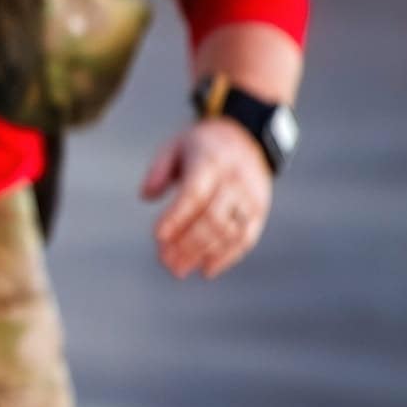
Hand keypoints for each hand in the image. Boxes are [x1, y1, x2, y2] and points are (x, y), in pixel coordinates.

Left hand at [140, 117, 272, 278]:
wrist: (247, 137)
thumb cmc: (201, 145)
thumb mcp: (175, 146)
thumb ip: (158, 169)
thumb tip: (145, 196)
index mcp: (211, 162)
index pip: (194, 194)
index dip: (176, 217)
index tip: (158, 236)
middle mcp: (235, 180)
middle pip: (212, 218)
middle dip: (187, 243)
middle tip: (165, 261)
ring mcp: (251, 196)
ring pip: (230, 231)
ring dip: (203, 253)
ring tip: (178, 269)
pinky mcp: (260, 209)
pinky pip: (247, 237)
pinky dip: (228, 256)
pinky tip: (207, 269)